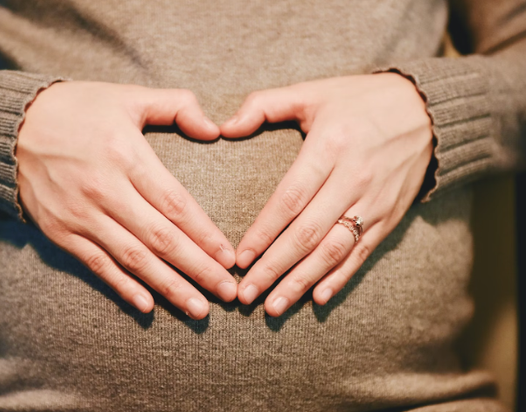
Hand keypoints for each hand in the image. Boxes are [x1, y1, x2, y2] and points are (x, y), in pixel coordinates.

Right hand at [17, 82, 236, 319]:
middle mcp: (104, 189)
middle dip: (198, 269)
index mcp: (126, 155)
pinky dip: (122, 287)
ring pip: (133, 259)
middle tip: (227, 293)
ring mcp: (80, 215)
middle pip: (160, 238)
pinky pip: (97, 265)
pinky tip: (148, 306)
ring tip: (199, 308)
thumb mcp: (129, 96)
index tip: (230, 258)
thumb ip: (177, 106)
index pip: (175, 204)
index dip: (205, 235)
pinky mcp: (60, 231)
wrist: (12, 125)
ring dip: (169, 287)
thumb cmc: (79, 109)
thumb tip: (215, 129)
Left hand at [220, 73, 432, 315]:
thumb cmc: (359, 101)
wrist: (426, 111)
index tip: (239, 258)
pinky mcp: (389, 216)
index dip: (263, 232)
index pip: (290, 198)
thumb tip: (223, 128)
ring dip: (302, 282)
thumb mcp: (312, 91)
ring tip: (273, 307)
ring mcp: (374, 201)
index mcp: (330, 147)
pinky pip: (362, 253)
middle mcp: (353, 178)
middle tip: (246, 294)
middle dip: (274, 267)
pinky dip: (340, 278)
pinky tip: (317, 298)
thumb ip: (264, 105)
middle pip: (308, 233)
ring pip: (333, 250)